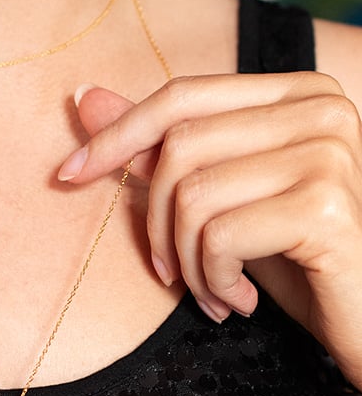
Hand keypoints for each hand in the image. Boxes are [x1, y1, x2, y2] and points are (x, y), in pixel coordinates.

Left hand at [59, 73, 361, 388]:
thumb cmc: (291, 263)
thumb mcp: (220, 203)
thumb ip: (158, 147)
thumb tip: (84, 97)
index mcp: (296, 94)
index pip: (181, 97)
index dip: (116, 137)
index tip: (66, 176)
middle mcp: (320, 108)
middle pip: (179, 146)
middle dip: (155, 223)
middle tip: (169, 272)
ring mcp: (328, 153)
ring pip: (192, 195)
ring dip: (184, 262)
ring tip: (211, 291)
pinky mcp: (326, 206)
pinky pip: (219, 236)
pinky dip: (212, 279)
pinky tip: (239, 302)